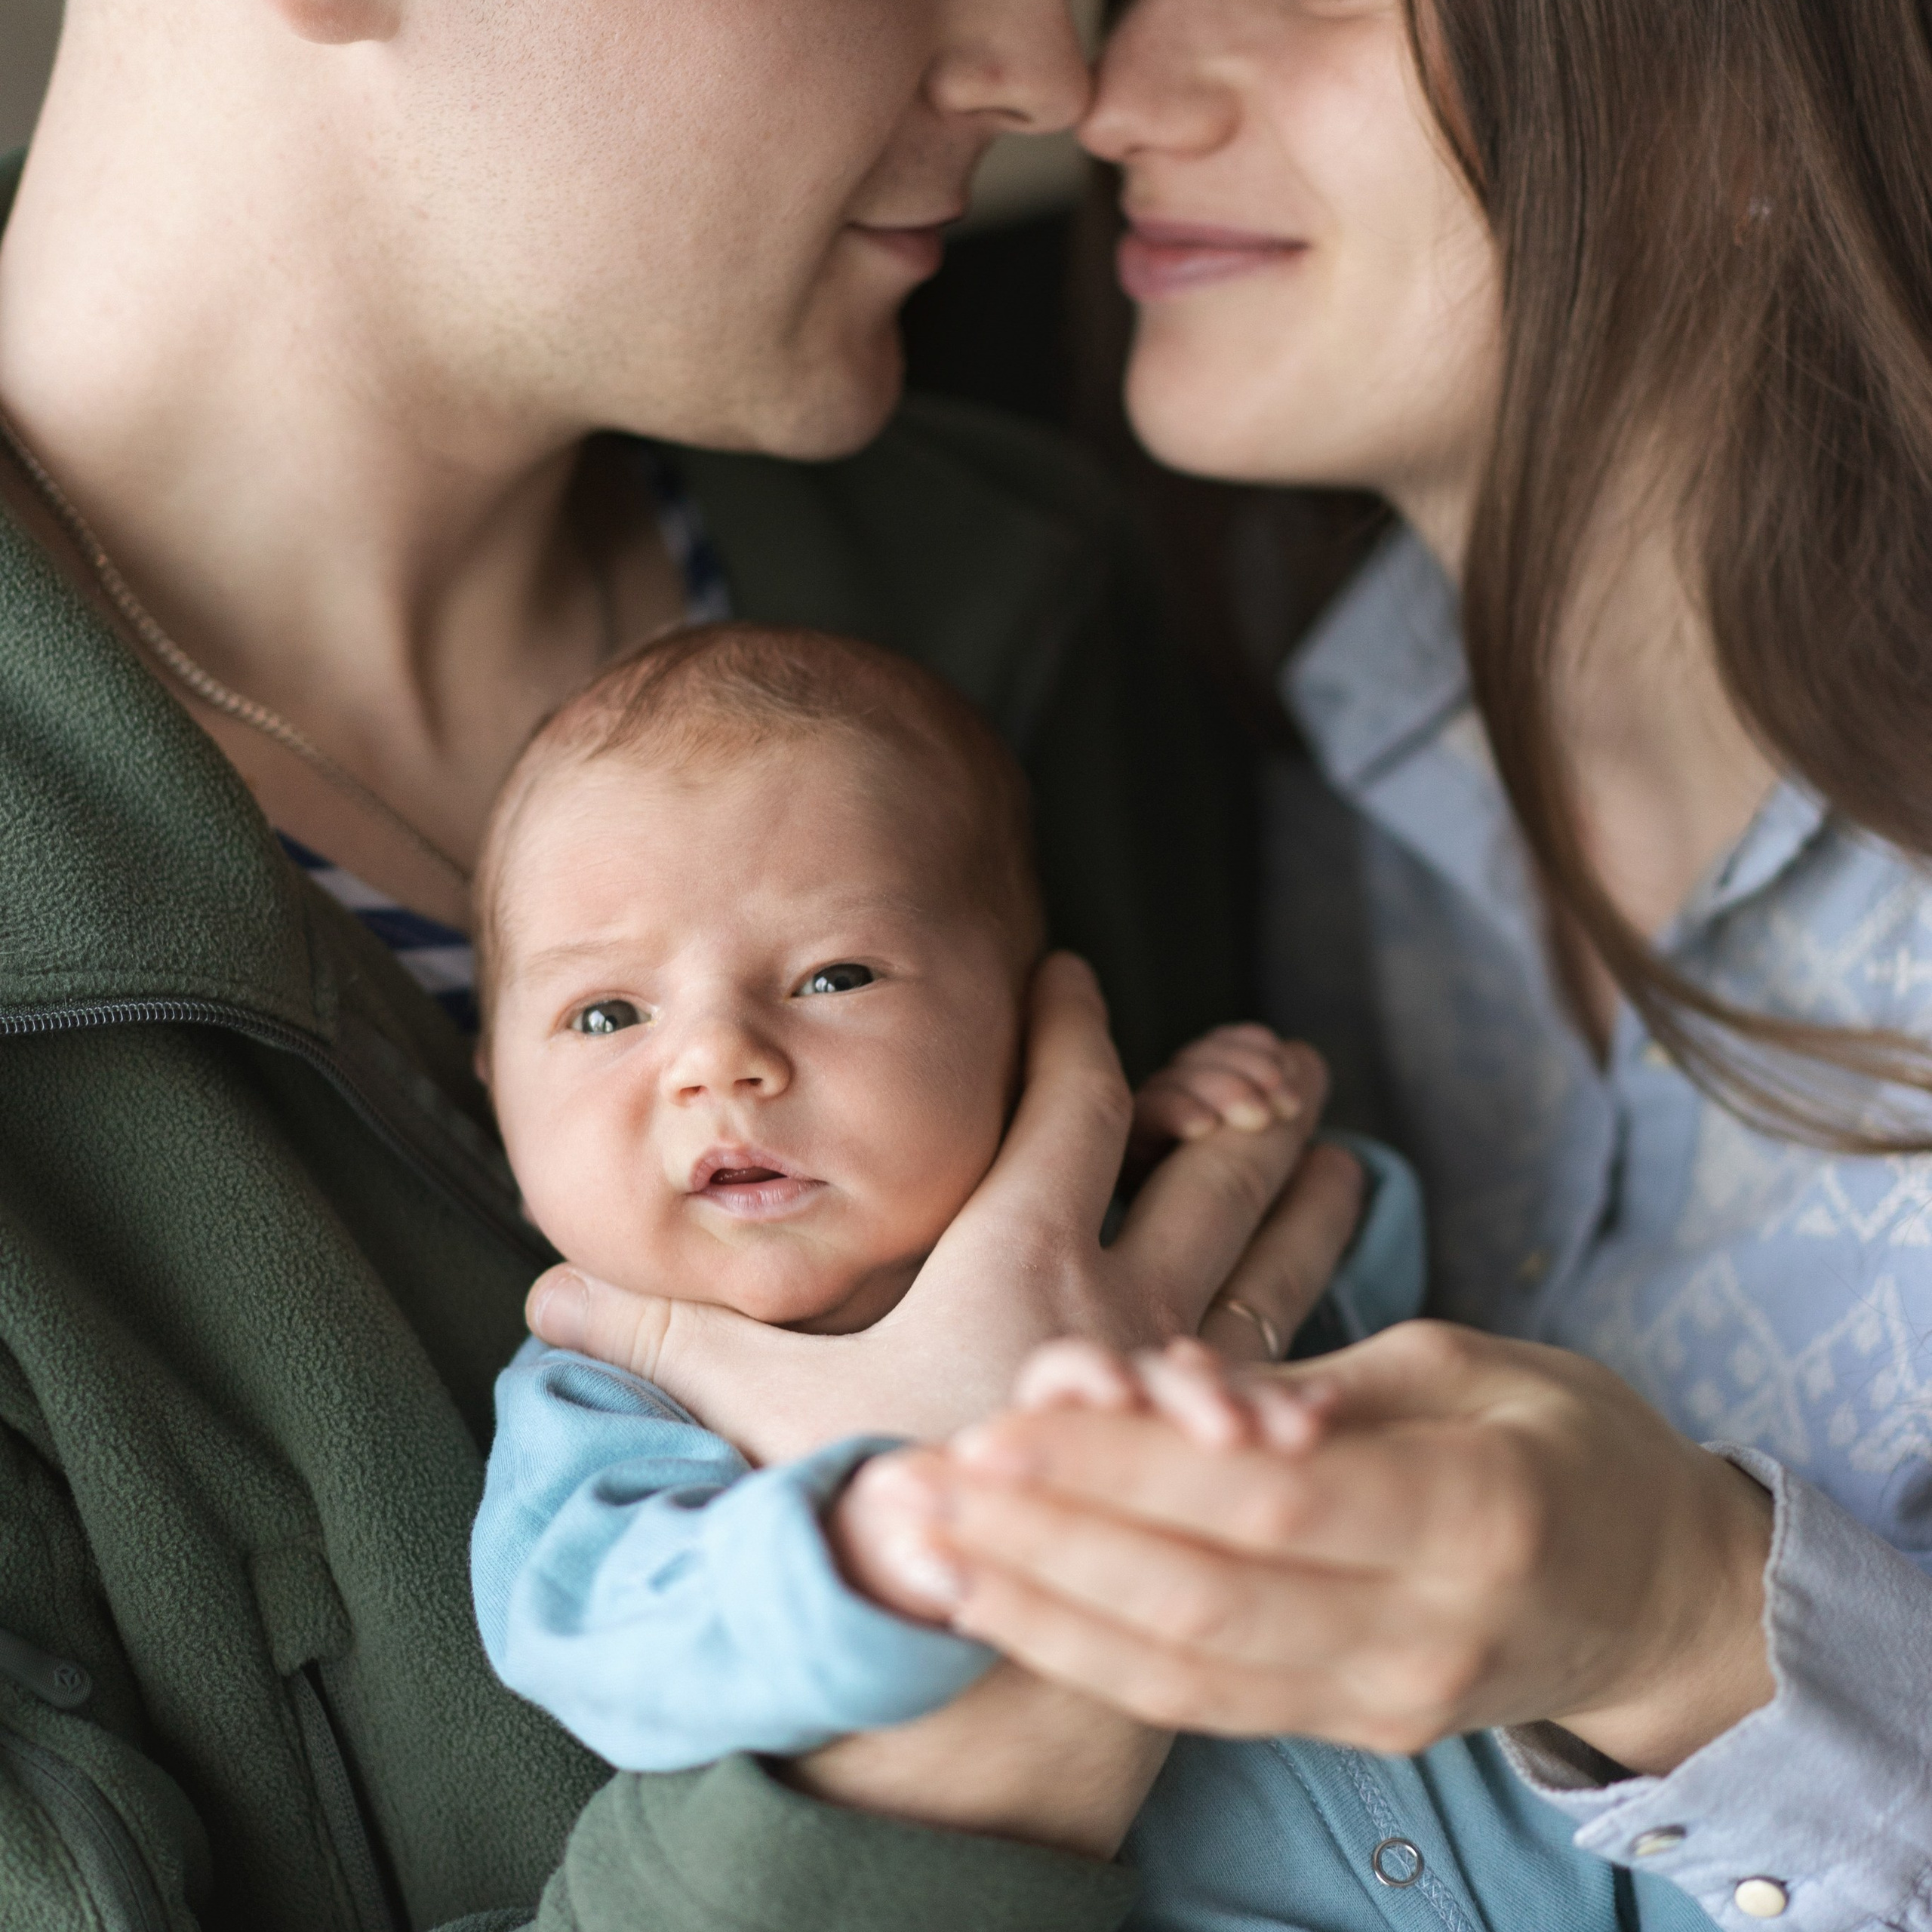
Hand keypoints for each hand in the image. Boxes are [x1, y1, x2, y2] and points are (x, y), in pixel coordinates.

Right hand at [525, 956, 1357, 1462]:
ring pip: (1274, 1256)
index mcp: (1020, 1255)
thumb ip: (667, 1340)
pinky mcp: (1218, 1452)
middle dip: (1241, 1099)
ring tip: (1338, 1148)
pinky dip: (1316, 1312)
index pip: (1069, 1103)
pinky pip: (1290, 1359)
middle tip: (1284, 1058)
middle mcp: (1123, 1297)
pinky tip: (1337, 1308)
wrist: (975, 1665)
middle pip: (1211, 1164)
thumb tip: (544, 1293)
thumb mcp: (763, 1406)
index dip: (1070, 1027)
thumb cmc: (869, 1504)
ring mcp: (1186, 1375)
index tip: (1073, 975)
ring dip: (1308, 1196)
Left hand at [872, 1324, 1774, 1775]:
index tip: (1005, 1423)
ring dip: (1043, 1609)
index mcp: (1474, 1511)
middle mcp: (1426, 1630)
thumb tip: (1178, 1393)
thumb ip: (1319, 1390)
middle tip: (927, 1484)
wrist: (1656, 1588)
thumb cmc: (1562, 1438)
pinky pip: (1203, 1703)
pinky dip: (1093, 1657)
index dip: (1126, 1470)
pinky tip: (1007, 1605)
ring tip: (932, 1547)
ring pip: (1186, 1670)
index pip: (1266, 1500)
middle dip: (1050, 1542)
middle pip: (1203, 1596)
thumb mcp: (1466, 1365)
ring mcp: (1387, 1697)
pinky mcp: (1350, 1725)